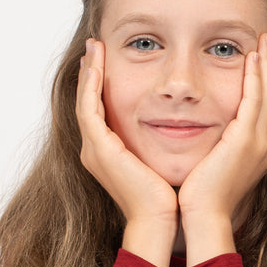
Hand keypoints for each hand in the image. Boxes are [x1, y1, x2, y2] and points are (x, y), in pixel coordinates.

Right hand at [76, 40, 179, 224]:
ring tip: (93, 48)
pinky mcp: (100, 150)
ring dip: (88, 72)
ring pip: (84, 101)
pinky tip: (96, 68)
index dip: (100, 84)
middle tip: (94, 46)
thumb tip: (182, 123)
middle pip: (86, 101)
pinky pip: (89, 110)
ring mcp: (94, 150)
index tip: (105, 60)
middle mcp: (95, 150)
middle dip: (89, 73)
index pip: (100, 109)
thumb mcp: (161, 160)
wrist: (161, 220)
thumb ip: (162, 141)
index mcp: (108, 153)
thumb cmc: (166, 197)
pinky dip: (90, 88)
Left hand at [178, 33, 266, 263]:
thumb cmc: (204, 195)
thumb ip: (225, 145)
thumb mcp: (220, 164)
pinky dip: (256, 77)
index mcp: (265, 150)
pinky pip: (255, 100)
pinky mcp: (247, 141)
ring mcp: (261, 142)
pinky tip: (252, 57)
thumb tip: (219, 132)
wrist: (204, 216)